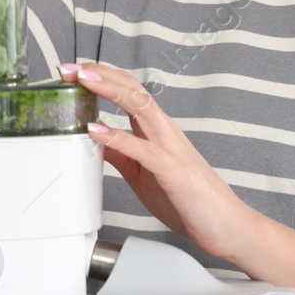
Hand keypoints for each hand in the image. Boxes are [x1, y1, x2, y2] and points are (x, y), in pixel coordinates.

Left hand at [60, 62, 253, 261]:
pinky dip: (117, 136)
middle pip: (133, 88)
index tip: (74, 73)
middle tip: (69, 68)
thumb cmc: (191, 201)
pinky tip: (96, 130)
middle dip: (99, 74)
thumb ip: (122, 154)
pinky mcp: (172, 170)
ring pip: (140, 106)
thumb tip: (98, 139)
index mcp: (158, 131)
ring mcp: (170, 148)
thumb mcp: (142, 174)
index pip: (129, 91)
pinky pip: (142, 148)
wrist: (225, 226)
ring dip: (109, 89)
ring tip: (82, 80)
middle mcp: (165, 132)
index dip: (101, 77)